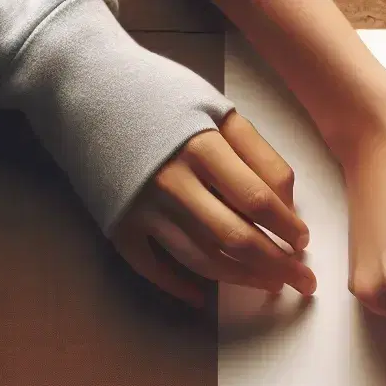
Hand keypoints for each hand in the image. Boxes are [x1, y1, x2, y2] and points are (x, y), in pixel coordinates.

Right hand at [112, 112, 314, 306]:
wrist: (81, 87)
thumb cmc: (160, 97)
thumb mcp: (217, 109)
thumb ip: (259, 154)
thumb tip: (288, 206)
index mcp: (201, 147)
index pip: (259, 201)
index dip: (288, 227)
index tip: (304, 241)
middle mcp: (172, 181)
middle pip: (237, 239)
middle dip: (279, 265)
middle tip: (304, 281)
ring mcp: (142, 206)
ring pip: (203, 259)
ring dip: (243, 279)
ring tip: (271, 285)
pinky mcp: (117, 223)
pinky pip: (153, 267)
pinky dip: (179, 286)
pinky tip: (204, 298)